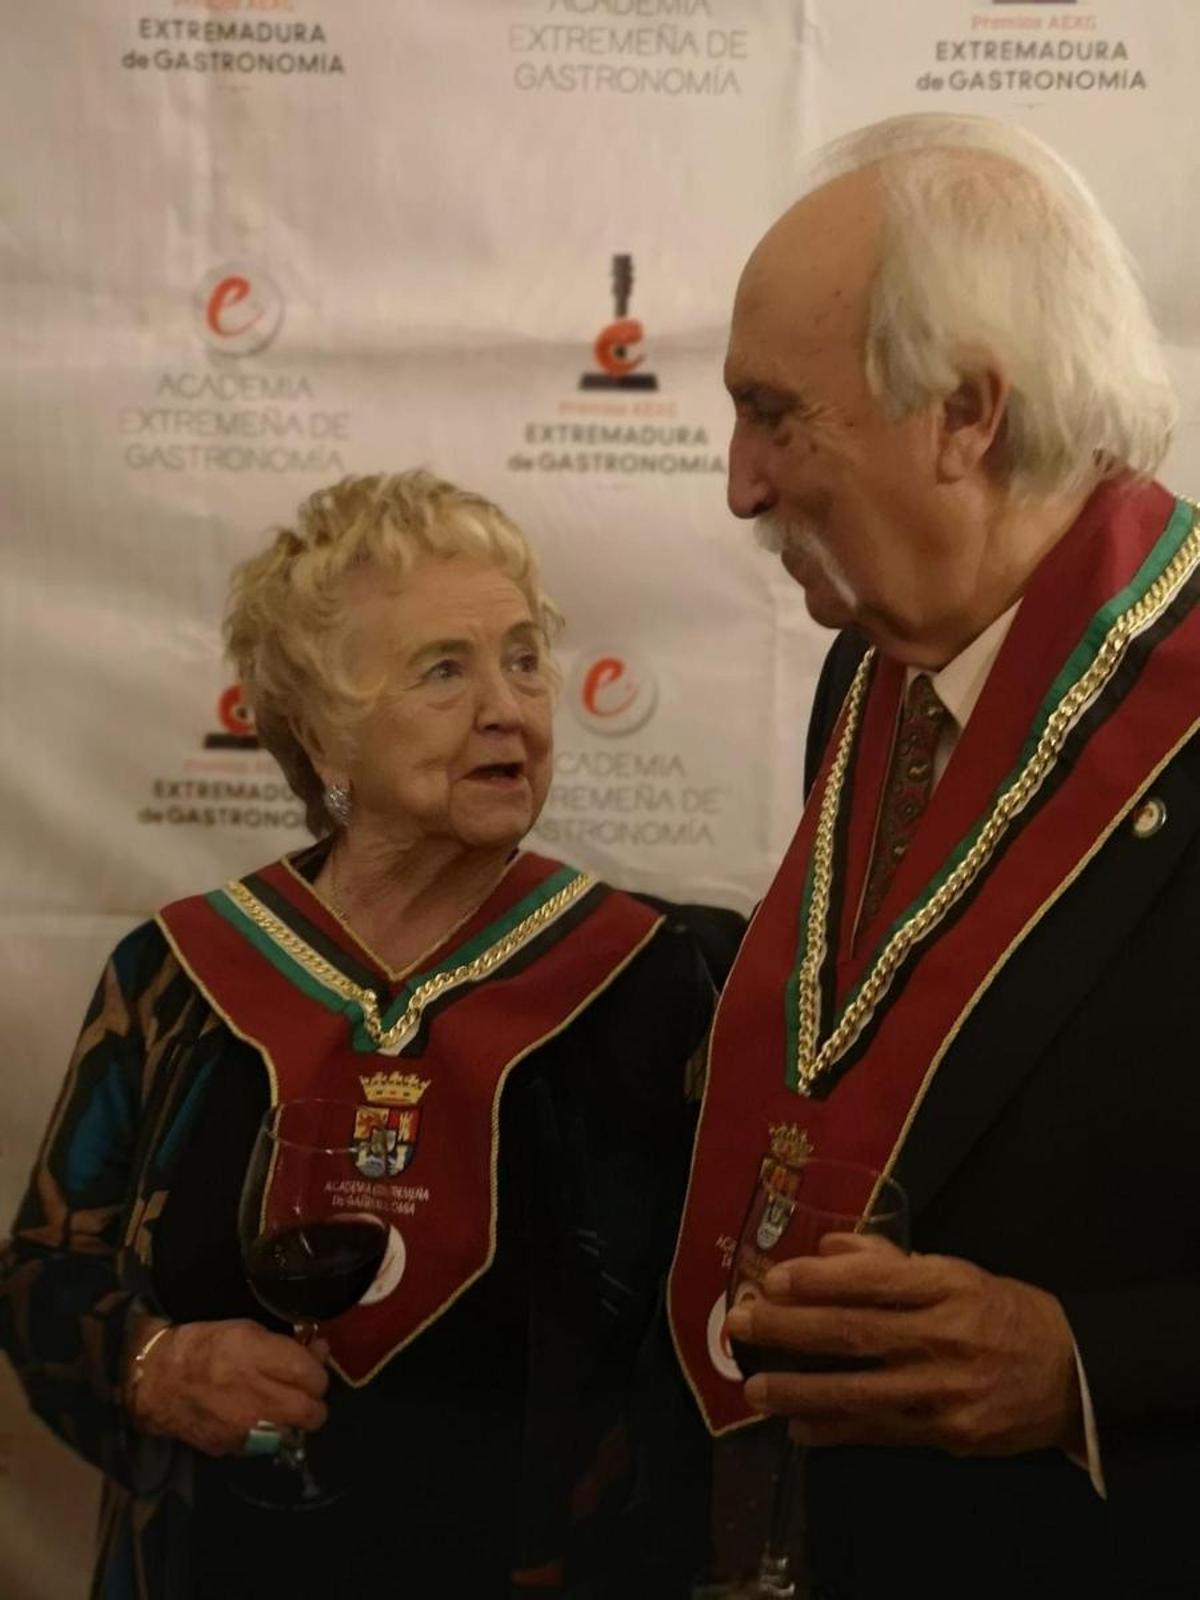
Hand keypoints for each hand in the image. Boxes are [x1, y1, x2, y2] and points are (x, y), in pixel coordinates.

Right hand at [127, 1319, 329, 1456]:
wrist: (157, 1380)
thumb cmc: (205, 1346)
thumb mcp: (248, 1330)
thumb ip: (287, 1345)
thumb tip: (318, 1351)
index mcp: (261, 1359)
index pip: (315, 1377)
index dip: (317, 1372)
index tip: (309, 1367)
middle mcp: (258, 1397)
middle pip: (313, 1413)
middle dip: (314, 1402)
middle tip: (303, 1392)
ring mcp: (246, 1428)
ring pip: (294, 1433)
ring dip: (294, 1421)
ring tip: (281, 1406)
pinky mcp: (233, 1448)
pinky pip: (266, 1445)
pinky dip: (268, 1434)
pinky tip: (255, 1418)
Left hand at [723, 1234, 1083, 1456]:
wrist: (1073, 1375)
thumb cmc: (1001, 1311)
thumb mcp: (954, 1272)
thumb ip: (889, 1261)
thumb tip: (824, 1249)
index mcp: (946, 1285)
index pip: (873, 1280)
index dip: (818, 1281)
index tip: (772, 1280)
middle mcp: (944, 1336)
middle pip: (855, 1332)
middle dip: (790, 1329)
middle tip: (740, 1324)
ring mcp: (946, 1391)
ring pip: (860, 1391)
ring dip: (800, 1390)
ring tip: (756, 1388)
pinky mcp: (948, 1436)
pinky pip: (881, 1433)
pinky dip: (836, 1430)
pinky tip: (799, 1429)